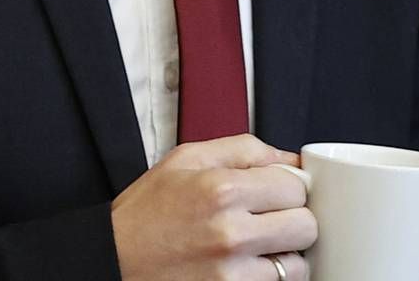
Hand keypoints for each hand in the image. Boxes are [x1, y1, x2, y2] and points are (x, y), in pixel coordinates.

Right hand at [111, 134, 314, 279]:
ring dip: (286, 254)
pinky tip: (249, 265)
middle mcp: (231, 232)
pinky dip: (269, 278)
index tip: (277, 191)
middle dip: (294, 218)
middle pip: (306, 225)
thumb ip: (243, 149)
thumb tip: (289, 159)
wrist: (112, 260)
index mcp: (222, 189)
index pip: (296, 186)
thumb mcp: (185, 159)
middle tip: (273, 217)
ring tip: (260, 245)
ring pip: (298, 264)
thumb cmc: (145, 212)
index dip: (289, 186)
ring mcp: (231, 273)